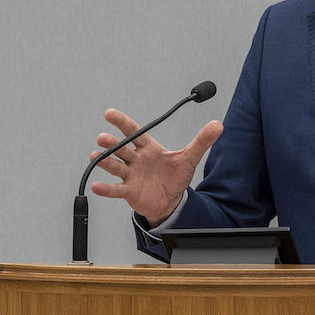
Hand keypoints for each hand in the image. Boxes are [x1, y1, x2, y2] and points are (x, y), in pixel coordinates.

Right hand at [89, 108, 222, 224]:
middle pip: (122, 148)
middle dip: (112, 143)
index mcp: (148, 148)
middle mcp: (137, 159)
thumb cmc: (175, 176)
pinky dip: (106, 188)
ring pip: (116, 166)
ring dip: (105, 161)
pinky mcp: (129, 191)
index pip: (134, 132)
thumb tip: (218, 125)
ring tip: (96, 155)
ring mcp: (131, 175)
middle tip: (103, 137)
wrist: (171, 201)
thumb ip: (202, 141)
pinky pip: (116, 189)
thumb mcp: (189, 157)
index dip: (122, 122)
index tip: (110, 113)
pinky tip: (97, 186)